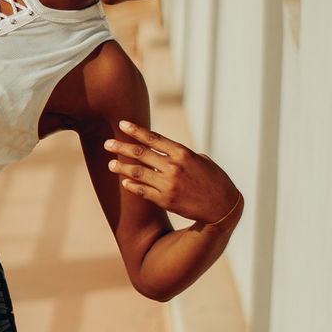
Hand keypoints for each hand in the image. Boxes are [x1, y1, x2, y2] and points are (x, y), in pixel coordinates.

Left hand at [104, 120, 241, 225]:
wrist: (224, 207)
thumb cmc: (215, 180)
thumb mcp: (201, 161)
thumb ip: (182, 155)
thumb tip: (166, 151)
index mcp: (183, 153)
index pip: (153, 138)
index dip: (135, 130)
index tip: (122, 124)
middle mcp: (174, 167)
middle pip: (141, 154)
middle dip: (121, 148)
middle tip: (107, 144)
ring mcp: (168, 184)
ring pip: (138, 173)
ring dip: (122, 168)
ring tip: (111, 165)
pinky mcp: (166, 201)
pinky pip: (143, 191)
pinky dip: (132, 186)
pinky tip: (124, 182)